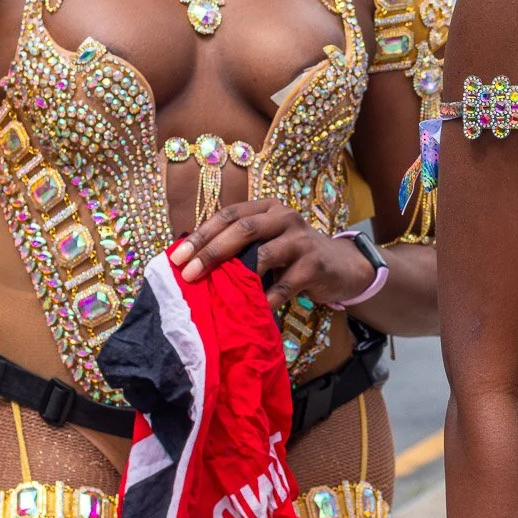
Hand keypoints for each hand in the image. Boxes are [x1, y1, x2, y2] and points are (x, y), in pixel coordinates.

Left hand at [169, 200, 375, 310]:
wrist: (340, 267)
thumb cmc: (292, 256)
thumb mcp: (267, 242)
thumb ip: (239, 246)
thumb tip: (192, 265)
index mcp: (267, 208)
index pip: (229, 215)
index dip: (201, 234)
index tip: (177, 257)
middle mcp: (285, 217)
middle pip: (243, 229)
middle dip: (212, 251)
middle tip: (188, 273)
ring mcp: (301, 240)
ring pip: (263, 253)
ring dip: (236, 275)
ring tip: (213, 292)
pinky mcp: (314, 265)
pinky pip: (284, 285)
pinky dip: (265, 299)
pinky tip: (250, 310)